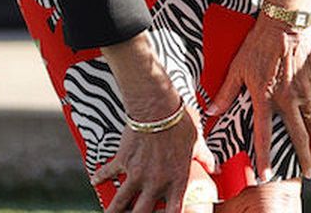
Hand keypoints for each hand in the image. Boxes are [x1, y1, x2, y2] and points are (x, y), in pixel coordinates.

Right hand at [92, 101, 215, 212]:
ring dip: (113, 211)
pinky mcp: (123, 161)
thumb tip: (215, 167)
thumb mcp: (197, 142)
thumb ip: (205, 158)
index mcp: (176, 180)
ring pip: (121, 202)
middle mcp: (155, 182)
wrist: (157, 108)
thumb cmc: (179, 124)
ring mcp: (137, 173)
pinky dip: (100, 177)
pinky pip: (108, 172)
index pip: (174, 211)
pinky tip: (95, 182)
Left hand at [207, 12, 310, 180]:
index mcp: (266, 97)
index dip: (264, 157)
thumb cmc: (258, 44)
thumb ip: (225, 92)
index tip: (266, 175)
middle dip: (304, 156)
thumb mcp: (237, 68)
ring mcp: (303, 90)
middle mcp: (288, 98)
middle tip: (309, 172)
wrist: (285, 23)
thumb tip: (211, 110)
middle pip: (299, 135)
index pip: (264, 135)